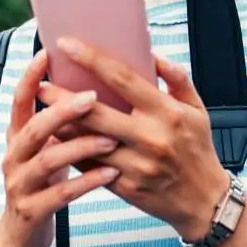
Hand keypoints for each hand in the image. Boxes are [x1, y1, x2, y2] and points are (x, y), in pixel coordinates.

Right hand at [0, 50, 121, 246]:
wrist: (20, 237)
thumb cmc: (43, 184)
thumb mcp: (44, 151)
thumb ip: (57, 125)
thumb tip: (90, 85)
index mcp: (16, 137)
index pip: (19, 101)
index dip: (29, 77)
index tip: (47, 53)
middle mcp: (12, 157)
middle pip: (33, 128)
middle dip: (62, 111)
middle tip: (93, 96)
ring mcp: (19, 185)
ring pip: (47, 161)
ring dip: (80, 147)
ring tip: (110, 140)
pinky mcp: (31, 210)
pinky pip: (60, 194)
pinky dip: (86, 183)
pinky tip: (111, 174)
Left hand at [38, 38, 230, 240]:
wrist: (205, 202)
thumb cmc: (198, 150)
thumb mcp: (198, 110)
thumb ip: (177, 80)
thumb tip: (152, 54)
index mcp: (167, 112)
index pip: (122, 78)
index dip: (91, 59)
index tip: (66, 44)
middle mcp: (150, 138)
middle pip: (95, 112)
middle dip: (62, 96)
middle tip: (41, 84)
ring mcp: (136, 165)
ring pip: (87, 142)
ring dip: (61, 126)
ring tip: (42, 111)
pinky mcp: (125, 187)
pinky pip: (90, 166)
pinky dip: (70, 151)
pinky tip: (56, 140)